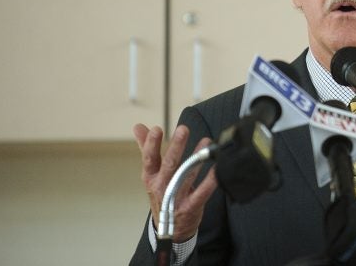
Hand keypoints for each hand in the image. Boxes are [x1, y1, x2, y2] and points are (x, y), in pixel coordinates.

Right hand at [133, 123, 218, 241]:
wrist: (169, 229)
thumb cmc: (161, 194)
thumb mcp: (151, 173)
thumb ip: (146, 148)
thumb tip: (138, 127)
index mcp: (151, 177)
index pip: (149, 159)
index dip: (152, 144)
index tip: (157, 129)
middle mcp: (162, 186)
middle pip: (169, 165)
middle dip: (176, 147)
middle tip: (183, 129)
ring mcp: (176, 198)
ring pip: (186, 175)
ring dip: (196, 157)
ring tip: (206, 142)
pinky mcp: (191, 207)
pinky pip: (202, 192)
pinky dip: (210, 181)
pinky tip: (216, 169)